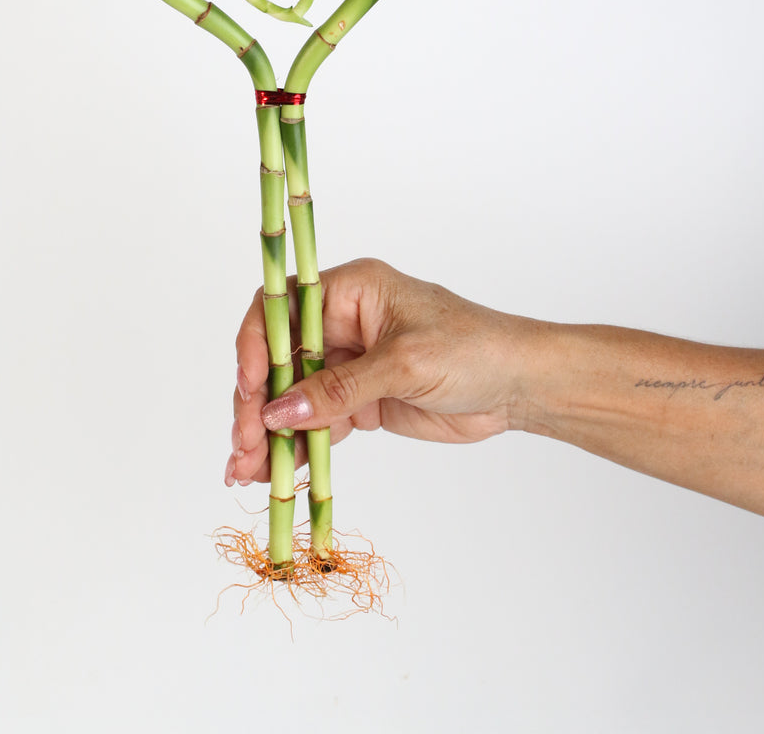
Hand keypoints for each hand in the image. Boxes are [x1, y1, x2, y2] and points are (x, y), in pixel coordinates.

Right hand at [226, 258, 538, 485]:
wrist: (518, 386)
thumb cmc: (473, 349)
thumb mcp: (404, 364)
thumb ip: (339, 390)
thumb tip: (278, 413)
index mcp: (350, 290)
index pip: (282, 307)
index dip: (257, 344)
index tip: (249, 386)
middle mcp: (340, 322)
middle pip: (277, 358)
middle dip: (256, 402)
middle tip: (245, 445)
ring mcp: (348, 363)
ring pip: (290, 396)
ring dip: (267, 432)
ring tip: (246, 470)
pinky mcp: (359, 401)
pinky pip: (315, 423)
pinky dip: (294, 446)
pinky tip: (274, 472)